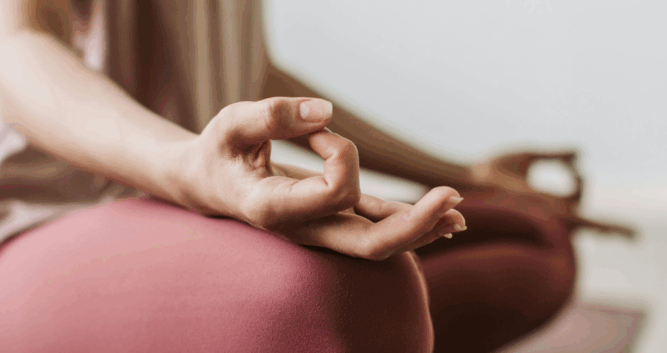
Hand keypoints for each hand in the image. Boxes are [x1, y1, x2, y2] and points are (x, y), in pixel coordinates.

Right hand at [173, 97, 467, 259]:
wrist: (206, 184)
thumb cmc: (218, 152)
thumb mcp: (232, 124)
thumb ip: (272, 115)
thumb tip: (323, 111)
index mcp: (275, 209)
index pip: (334, 192)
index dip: (340, 152)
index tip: (318, 128)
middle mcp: (303, 229)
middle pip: (369, 245)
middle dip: (414, 226)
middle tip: (452, 198)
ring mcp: (321, 230)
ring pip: (379, 243)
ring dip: (422, 228)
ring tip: (460, 213)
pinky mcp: (333, 220)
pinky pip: (376, 227)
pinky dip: (410, 222)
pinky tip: (447, 220)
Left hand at [463, 149, 634, 239]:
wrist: (472, 177)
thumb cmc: (492, 169)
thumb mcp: (530, 156)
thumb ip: (556, 155)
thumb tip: (581, 152)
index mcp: (544, 201)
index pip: (574, 197)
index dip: (581, 180)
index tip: (576, 165)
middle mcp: (549, 212)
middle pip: (583, 211)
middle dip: (596, 206)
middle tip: (582, 177)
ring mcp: (552, 215)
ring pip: (589, 226)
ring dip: (612, 228)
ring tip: (631, 236)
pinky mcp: (552, 214)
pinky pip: (584, 223)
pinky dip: (606, 228)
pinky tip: (626, 235)